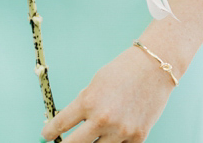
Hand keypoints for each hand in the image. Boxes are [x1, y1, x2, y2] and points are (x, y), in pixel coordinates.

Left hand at [42, 45, 175, 141]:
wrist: (156, 67)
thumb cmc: (124, 71)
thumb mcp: (96, 83)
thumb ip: (83, 104)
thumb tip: (68, 124)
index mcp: (89, 101)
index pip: (60, 125)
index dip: (49, 133)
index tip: (46, 135)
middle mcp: (103, 119)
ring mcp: (121, 131)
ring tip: (91, 137)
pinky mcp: (138, 137)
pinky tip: (112, 136)